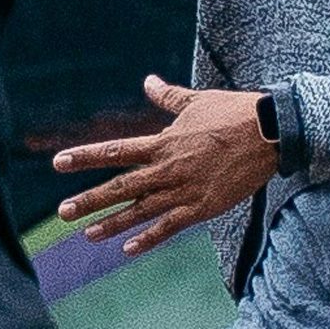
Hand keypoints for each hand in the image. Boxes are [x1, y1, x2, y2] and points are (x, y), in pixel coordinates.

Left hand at [53, 75, 276, 256]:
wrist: (269, 134)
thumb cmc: (233, 113)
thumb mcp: (195, 101)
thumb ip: (168, 96)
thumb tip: (148, 80)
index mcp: (162, 143)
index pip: (115, 151)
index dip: (85, 157)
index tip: (59, 163)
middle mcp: (167, 168)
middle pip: (120, 186)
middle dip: (90, 200)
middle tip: (63, 212)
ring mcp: (183, 190)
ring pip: (140, 211)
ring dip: (112, 224)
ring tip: (88, 234)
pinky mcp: (202, 207)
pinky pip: (169, 226)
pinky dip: (148, 238)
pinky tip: (128, 248)